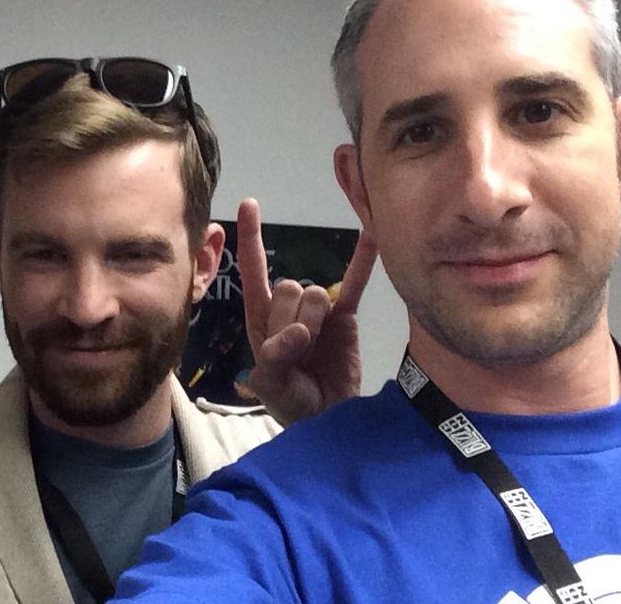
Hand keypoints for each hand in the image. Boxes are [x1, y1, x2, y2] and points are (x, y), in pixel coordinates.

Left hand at [237, 197, 376, 424]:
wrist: (329, 417)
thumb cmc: (291, 402)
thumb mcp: (271, 387)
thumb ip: (274, 361)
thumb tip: (296, 334)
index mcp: (261, 318)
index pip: (252, 271)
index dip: (250, 239)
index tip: (248, 204)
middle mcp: (287, 307)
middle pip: (286, 288)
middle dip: (290, 319)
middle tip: (297, 349)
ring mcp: (318, 308)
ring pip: (314, 292)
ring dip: (315, 320)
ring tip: (315, 346)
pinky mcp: (345, 315)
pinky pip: (353, 283)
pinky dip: (361, 259)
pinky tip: (372, 234)